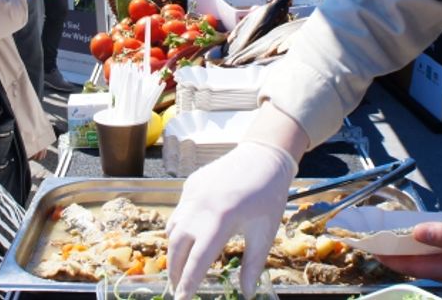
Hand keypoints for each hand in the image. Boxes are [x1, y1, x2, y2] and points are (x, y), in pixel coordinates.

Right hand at [166, 140, 296, 299]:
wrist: (263, 155)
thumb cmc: (268, 195)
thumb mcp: (264, 233)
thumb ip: (252, 265)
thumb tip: (246, 293)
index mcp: (221, 220)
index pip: (197, 260)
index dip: (188, 283)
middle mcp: (200, 207)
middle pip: (177, 247)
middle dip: (175, 271)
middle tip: (179, 287)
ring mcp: (192, 194)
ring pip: (173, 229)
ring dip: (174, 250)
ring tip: (181, 267)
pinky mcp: (190, 185)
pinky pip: (179, 212)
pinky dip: (180, 229)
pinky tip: (191, 237)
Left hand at [376, 221, 441, 294]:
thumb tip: (417, 231)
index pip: (407, 265)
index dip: (385, 254)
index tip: (365, 243)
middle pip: (414, 268)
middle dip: (392, 255)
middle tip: (374, 238)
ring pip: (427, 267)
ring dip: (408, 254)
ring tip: (394, 238)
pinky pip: (441, 264)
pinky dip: (427, 254)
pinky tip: (428, 243)